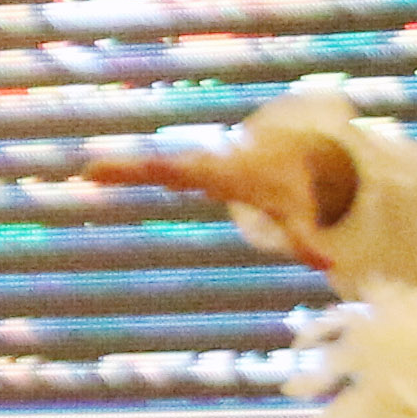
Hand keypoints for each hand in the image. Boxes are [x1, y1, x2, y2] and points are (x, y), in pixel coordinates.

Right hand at [84, 125, 356, 270]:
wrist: (290, 149)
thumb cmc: (292, 184)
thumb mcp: (299, 211)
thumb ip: (307, 240)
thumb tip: (329, 267)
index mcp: (225, 173)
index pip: (193, 174)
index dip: (167, 173)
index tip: (149, 170)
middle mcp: (205, 166)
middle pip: (162, 167)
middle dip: (132, 168)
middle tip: (92, 168)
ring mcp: (194, 166)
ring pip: (155, 165)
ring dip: (123, 168)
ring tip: (87, 169)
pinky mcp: (188, 170)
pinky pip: (157, 170)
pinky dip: (130, 171)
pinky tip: (97, 173)